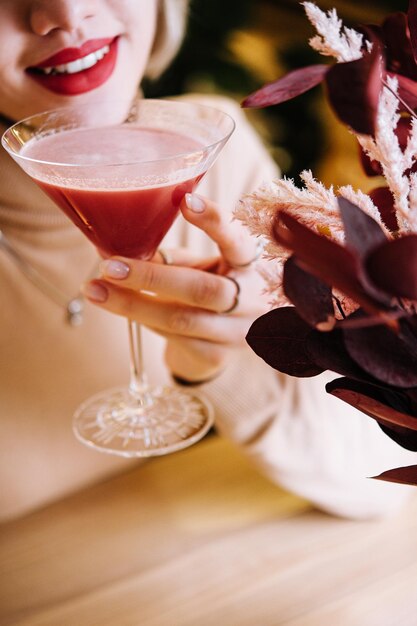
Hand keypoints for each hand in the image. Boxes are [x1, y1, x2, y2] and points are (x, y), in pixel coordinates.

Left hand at [82, 193, 268, 381]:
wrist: (230, 338)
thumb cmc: (210, 287)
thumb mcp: (200, 267)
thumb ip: (172, 258)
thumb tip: (120, 247)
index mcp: (250, 264)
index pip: (238, 240)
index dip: (215, 222)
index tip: (185, 201)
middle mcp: (251, 299)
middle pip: (203, 290)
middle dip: (152, 277)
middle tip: (110, 266)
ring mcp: (237, 332)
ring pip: (182, 320)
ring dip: (133, 304)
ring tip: (96, 291)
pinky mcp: (218, 357)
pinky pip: (175, 340)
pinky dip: (144, 321)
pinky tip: (123, 309)